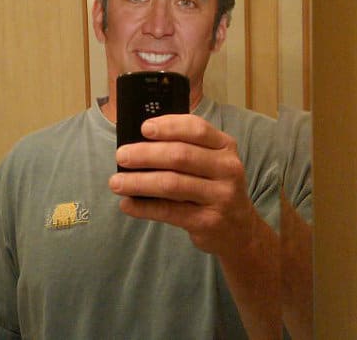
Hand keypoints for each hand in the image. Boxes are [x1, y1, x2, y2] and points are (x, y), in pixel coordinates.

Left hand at [109, 114, 254, 256]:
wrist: (240, 229)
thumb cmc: (213, 187)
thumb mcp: (210, 162)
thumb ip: (185, 150)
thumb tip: (138, 144)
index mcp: (225, 146)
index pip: (196, 129)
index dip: (168, 126)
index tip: (143, 128)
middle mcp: (227, 169)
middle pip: (180, 156)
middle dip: (145, 154)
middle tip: (121, 156)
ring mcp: (221, 196)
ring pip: (172, 184)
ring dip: (138, 182)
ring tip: (116, 182)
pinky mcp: (209, 221)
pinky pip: (169, 212)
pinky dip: (144, 207)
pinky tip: (127, 204)